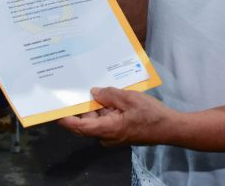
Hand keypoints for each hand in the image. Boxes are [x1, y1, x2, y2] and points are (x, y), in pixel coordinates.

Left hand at [57, 87, 172, 146]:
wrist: (170, 128)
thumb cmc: (151, 114)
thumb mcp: (130, 98)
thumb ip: (110, 95)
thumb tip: (93, 92)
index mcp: (107, 129)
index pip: (78, 127)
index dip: (65, 119)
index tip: (54, 109)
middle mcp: (107, 136)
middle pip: (87, 121)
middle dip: (84, 106)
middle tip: (77, 87)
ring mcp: (114, 135)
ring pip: (98, 120)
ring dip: (97, 106)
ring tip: (97, 87)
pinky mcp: (120, 132)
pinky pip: (107, 120)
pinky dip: (106, 109)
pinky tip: (110, 95)